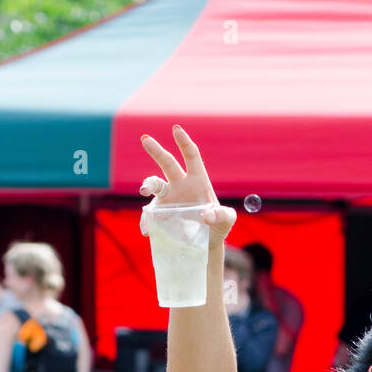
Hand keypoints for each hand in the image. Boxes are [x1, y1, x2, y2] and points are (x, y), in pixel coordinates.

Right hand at [139, 126, 236, 240]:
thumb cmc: (218, 226)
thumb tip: (207, 216)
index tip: (176, 129)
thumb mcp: (227, 220)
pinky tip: (147, 229)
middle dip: (156, 151)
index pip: (191, 156)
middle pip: (167, 163)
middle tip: (145, 139)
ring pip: (155, 185)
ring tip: (145, 190)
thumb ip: (223, 215)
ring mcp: (168, 199)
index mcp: (198, 180)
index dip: (184, 142)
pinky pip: (150, 214)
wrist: (206, 243)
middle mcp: (180, 185)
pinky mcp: (160, 214)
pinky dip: (146, 221)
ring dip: (148, 184)